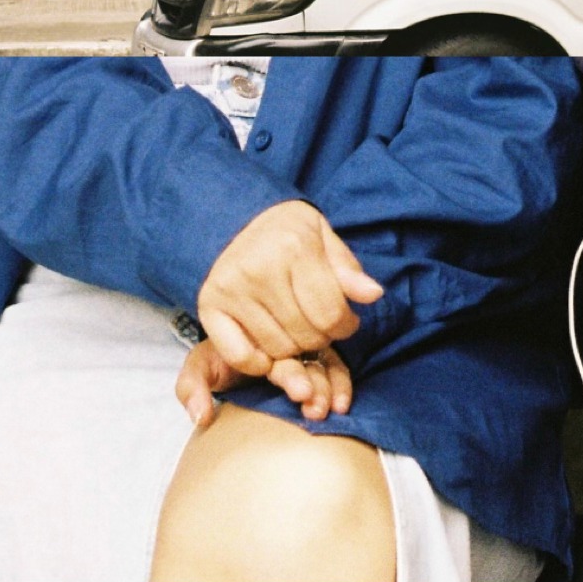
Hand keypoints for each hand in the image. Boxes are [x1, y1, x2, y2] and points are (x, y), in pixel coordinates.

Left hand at [176, 338, 353, 428]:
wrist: (227, 362)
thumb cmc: (215, 363)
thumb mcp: (198, 370)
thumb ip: (191, 387)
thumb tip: (201, 416)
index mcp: (260, 338)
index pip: (282, 352)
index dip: (292, 374)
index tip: (300, 394)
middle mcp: (286, 341)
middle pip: (307, 359)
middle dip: (315, 383)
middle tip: (316, 404)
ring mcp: (304, 351)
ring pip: (324, 363)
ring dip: (331, 386)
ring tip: (334, 409)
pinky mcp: (319, 360)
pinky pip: (335, 369)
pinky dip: (341, 384)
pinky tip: (343, 404)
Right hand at [197, 200, 383, 377]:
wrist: (237, 219)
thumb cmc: (289, 233)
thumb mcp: (324, 238)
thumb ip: (347, 270)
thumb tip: (373, 294)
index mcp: (294, 246)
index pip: (329, 313)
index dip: (346, 326)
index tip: (346, 322)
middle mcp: (259, 268)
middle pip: (304, 335)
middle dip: (321, 338)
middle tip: (321, 327)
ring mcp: (231, 288)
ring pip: (276, 349)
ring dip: (294, 350)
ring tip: (298, 330)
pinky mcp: (209, 306)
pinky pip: (240, 355)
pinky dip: (259, 362)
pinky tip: (270, 347)